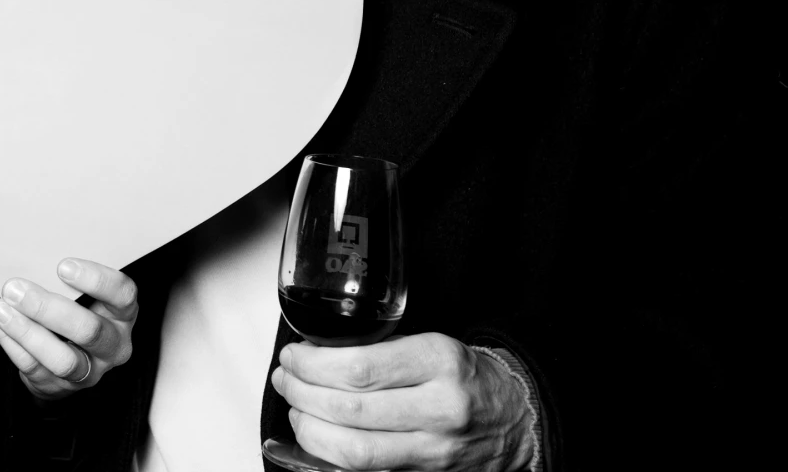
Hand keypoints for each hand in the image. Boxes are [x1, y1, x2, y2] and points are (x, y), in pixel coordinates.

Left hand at [0, 258, 137, 399]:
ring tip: (1, 308)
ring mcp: (90, 370)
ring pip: (62, 359)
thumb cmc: (76, 308)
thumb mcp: (84, 292)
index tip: (62, 266)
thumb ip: (69, 278)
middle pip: (89, 330)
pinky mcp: (61, 386)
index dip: (96, 280)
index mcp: (123, 313)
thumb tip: (33, 251)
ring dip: (26, 331)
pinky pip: (33, 366)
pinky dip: (9, 340)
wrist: (69, 355)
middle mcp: (113, 345)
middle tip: (16, 289)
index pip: (122, 294)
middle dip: (47, 309)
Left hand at [271, 333, 534, 470]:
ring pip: (353, 451)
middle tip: (285, 378)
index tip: (293, 356)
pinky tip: (317, 438)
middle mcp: (439, 409)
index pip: (359, 367)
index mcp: (438, 362)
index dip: (312, 365)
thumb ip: (381, 349)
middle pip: (349, 409)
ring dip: (309, 429)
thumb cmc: (465, 376)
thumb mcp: (432, 344)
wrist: (516, 418)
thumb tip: (316, 353)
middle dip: (302, 394)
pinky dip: (331, 457)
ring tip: (295, 408)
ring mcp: (434, 450)